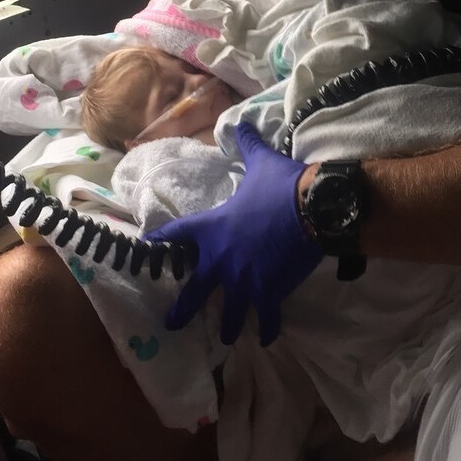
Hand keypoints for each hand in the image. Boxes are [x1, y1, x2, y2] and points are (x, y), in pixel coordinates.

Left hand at [146, 122, 322, 345]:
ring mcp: (245, 279)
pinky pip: (266, 316)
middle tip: (171, 323)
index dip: (162, 240)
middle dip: (183, 308)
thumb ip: (248, 144)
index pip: (178, 233)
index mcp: (214, 228)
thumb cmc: (282, 186)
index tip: (147, 247)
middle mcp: (222, 258)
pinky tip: (267, 337)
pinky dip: (268, 327)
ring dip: (228, 325)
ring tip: (225, 337)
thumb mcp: (262, 162)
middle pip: (196, 288)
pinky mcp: (270, 291)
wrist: (314, 209)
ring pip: (230, 310)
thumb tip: (240, 122)